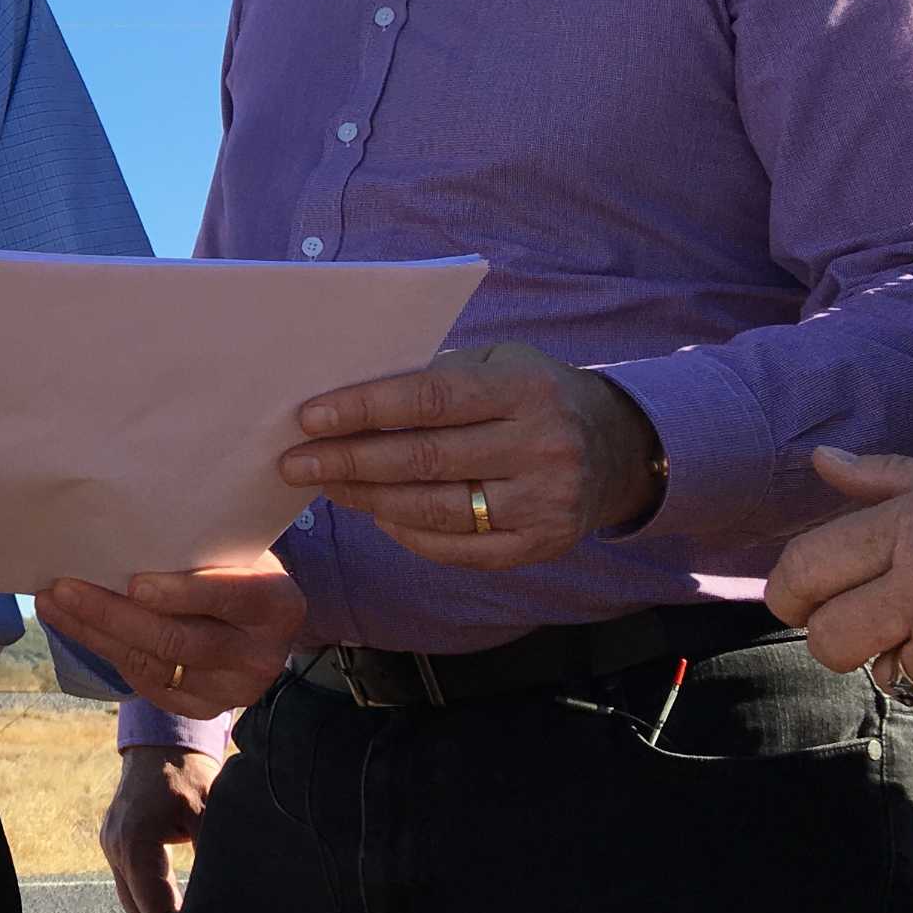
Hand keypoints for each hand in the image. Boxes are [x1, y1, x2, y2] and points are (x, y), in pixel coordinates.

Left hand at [33, 554, 304, 717]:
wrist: (257, 619)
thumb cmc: (234, 567)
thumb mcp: (233, 550)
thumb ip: (197, 548)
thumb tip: (121, 527)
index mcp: (278, 604)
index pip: (229, 598)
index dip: (182, 593)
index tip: (135, 583)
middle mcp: (261, 656)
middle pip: (179, 641)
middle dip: (114, 614)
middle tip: (65, 587)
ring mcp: (232, 690)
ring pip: (152, 664)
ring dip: (94, 632)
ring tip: (53, 602)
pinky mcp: (201, 708)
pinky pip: (145, 682)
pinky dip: (104, 651)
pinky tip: (72, 625)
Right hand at [100, 746, 220, 912]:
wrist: (159, 743)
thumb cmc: (189, 773)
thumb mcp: (210, 808)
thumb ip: (218, 850)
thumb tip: (243, 894)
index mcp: (136, 841)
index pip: (155, 905)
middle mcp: (116, 848)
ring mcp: (111, 848)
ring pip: (132, 905)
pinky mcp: (116, 847)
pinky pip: (132, 890)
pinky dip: (150, 912)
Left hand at [281, 343, 664, 568]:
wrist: (618, 448)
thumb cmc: (533, 395)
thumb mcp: (500, 364)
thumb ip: (437, 376)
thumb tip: (347, 397)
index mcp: (525, 390)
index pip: (430, 399)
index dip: (365, 408)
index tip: (309, 417)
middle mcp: (542, 447)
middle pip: (425, 459)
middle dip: (349, 460)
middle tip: (295, 461)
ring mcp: (545, 503)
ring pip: (436, 509)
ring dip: (369, 499)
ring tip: (326, 486)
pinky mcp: (541, 545)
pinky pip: (458, 548)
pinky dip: (408, 533)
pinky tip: (376, 514)